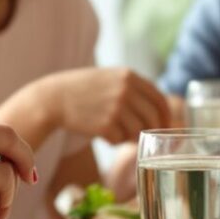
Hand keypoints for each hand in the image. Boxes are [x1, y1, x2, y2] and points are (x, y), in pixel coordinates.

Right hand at [51, 66, 169, 144]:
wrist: (54, 98)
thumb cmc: (83, 90)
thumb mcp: (110, 78)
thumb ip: (133, 87)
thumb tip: (160, 110)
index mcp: (129, 76)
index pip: (159, 98)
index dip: (165, 115)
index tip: (165, 125)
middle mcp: (126, 90)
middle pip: (152, 117)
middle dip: (150, 130)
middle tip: (142, 137)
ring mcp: (116, 107)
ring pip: (138, 132)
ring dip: (130, 137)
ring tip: (116, 133)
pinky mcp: (105, 124)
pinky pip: (120, 140)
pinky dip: (114, 142)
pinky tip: (103, 135)